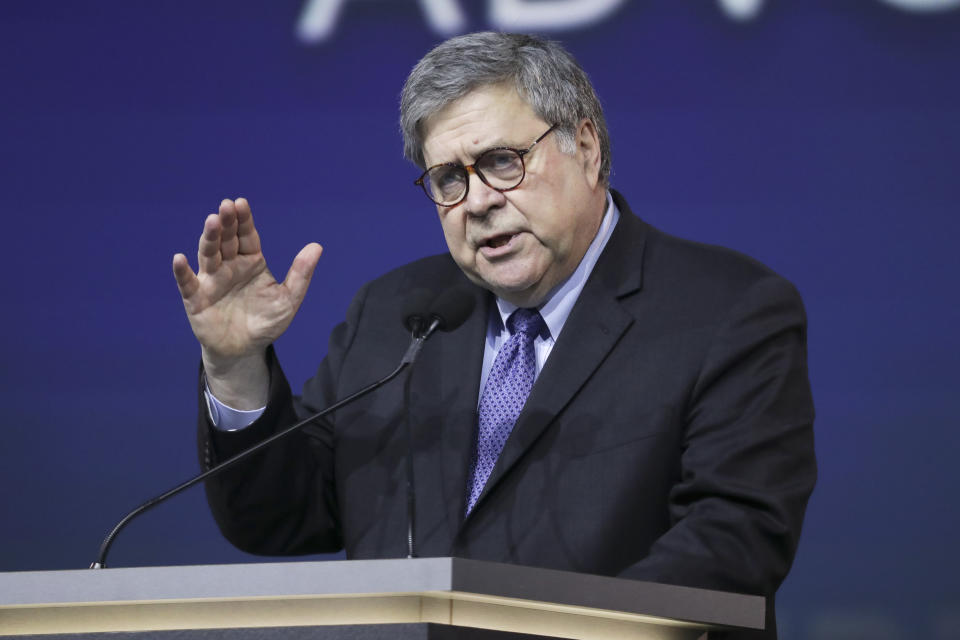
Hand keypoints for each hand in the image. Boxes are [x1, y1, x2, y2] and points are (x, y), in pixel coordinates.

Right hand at [173, 198, 321, 406]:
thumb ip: (300, 275)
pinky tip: (180, 259)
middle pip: (226, 240)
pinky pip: (187, 283)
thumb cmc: (266, 322)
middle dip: (226, 223)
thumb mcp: (288, 300)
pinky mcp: (196, 298)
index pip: (247, 236)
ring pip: (208, 255)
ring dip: (209, 239)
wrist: (245, 350)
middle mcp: (229, 266)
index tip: (241, 203)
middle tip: (226, 206)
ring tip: (212, 222)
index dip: (244, 220)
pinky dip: (182, 271)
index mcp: (251, 261)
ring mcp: (211, 280)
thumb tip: (317, 246)